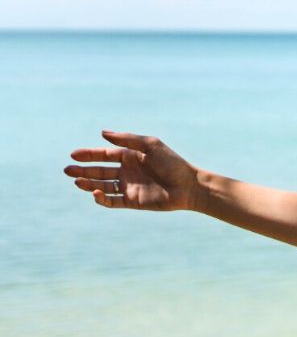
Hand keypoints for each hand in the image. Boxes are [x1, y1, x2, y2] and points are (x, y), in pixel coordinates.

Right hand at [64, 131, 201, 210]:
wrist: (189, 186)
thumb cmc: (172, 163)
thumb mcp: (150, 145)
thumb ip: (127, 140)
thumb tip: (102, 134)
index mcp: (130, 157)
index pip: (104, 155)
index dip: (89, 155)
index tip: (73, 155)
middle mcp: (127, 172)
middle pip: (100, 171)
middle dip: (83, 171)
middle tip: (67, 170)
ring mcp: (129, 187)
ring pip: (103, 186)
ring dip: (89, 184)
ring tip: (77, 181)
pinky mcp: (133, 202)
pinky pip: (113, 201)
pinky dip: (102, 199)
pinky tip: (95, 193)